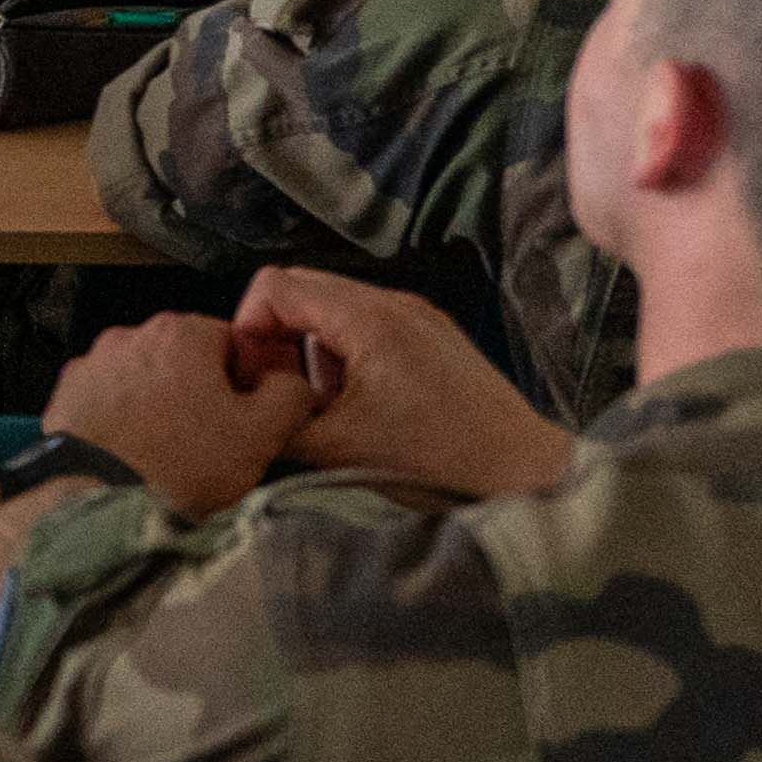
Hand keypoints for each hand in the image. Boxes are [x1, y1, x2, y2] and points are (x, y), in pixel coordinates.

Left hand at [40, 311, 317, 518]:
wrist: (98, 501)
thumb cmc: (181, 465)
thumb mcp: (260, 434)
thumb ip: (289, 395)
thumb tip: (292, 381)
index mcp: (181, 332)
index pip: (232, 342)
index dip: (247, 381)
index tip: (246, 416)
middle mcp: (130, 335)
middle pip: (186, 358)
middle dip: (202, 391)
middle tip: (211, 439)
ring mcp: (91, 363)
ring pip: (146, 378)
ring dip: (161, 403)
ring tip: (170, 450)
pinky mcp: (66, 394)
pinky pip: (109, 398)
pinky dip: (124, 417)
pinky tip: (135, 451)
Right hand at [233, 263, 577, 498]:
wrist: (522, 475)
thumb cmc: (434, 462)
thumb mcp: (335, 449)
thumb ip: (274, 419)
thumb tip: (239, 405)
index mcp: (367, 318)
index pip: (273, 286)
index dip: (248, 328)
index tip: (254, 377)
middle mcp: (393, 301)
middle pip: (302, 287)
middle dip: (275, 333)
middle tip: (278, 387)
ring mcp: (419, 314)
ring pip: (334, 304)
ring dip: (310, 344)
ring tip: (322, 400)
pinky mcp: (435, 334)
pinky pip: (368, 321)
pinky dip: (345, 350)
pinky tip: (359, 400)